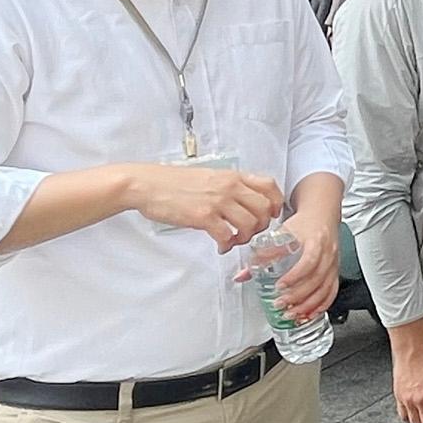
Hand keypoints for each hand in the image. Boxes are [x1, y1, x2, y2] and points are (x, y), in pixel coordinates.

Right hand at [123, 165, 282, 250]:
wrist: (147, 185)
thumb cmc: (173, 182)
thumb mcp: (208, 177)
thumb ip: (227, 186)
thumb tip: (241, 200)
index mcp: (232, 176)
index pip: (269, 185)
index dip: (275, 203)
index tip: (269, 215)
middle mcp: (229, 187)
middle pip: (265, 208)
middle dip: (262, 226)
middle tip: (249, 233)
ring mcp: (217, 201)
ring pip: (251, 224)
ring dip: (245, 238)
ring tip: (233, 241)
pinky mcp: (204, 216)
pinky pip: (228, 236)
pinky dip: (227, 245)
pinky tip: (220, 246)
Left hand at [271, 199, 338, 323]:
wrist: (322, 215)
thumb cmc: (303, 224)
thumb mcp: (281, 234)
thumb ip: (262, 254)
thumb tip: (242, 275)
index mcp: (315, 241)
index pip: (308, 261)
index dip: (294, 276)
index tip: (279, 286)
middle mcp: (327, 254)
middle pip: (316, 279)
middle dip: (298, 296)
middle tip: (280, 304)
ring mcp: (333, 264)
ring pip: (325, 289)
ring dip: (308, 305)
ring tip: (292, 314)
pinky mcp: (335, 272)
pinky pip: (331, 292)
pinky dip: (321, 306)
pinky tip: (309, 314)